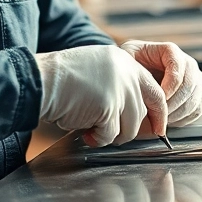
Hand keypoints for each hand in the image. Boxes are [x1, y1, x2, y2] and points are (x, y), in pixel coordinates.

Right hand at [35, 45, 167, 146]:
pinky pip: (111, 135)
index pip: (155, 90)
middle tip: (115, 135)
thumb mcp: (97, 69)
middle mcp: (127, 73)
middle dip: (133, 130)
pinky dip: (98, 139)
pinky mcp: (109, 107)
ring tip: (93, 130)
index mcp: (125, 61)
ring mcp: (119, 89)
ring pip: (131, 127)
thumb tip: (132, 112)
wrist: (42, 79)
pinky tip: (86, 132)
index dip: (158, 113)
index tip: (158, 128)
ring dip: (112, 136)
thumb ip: (118, 83)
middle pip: (144, 112)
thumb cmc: (62, 79)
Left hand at [117, 40, 201, 126]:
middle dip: (173, 104)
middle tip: (158, 115)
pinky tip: (169, 120)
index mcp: (171, 52)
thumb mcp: (128, 58)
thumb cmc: (132, 63)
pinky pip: (197, 109)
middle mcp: (187, 63)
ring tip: (161, 119)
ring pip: (194, 99)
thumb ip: (132, 66)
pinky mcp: (199, 94)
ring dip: (178, 113)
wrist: (138, 69)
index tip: (158, 99)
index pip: (178, 69)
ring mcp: (195, 79)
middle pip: (189, 86)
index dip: (170, 87)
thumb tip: (139, 84)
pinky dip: (184, 118)